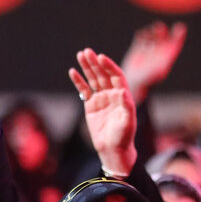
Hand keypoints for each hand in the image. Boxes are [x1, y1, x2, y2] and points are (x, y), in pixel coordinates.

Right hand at [69, 49, 136, 177]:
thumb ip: (127, 106)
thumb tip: (123, 91)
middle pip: (103, 74)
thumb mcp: (128, 122)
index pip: (116, 76)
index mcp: (123, 95)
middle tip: (86, 52)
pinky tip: (73, 71)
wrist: (112, 150)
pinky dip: (78, 81)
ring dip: (87, 67)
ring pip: (93, 79)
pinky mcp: (91, 105)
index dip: (109, 66)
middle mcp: (112, 94)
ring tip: (80, 55)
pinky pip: (84, 90)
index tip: (100, 57)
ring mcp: (101, 99)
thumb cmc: (123, 137)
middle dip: (95, 63)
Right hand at [120, 21, 186, 101]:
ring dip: (152, 30)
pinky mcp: (138, 48)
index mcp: (168, 56)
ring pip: (153, 33)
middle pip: (164, 35)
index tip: (180, 27)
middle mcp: (160, 51)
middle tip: (159, 28)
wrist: (133, 84)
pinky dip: (142, 34)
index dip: (180, 34)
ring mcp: (149, 49)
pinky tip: (140, 37)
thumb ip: (157, 70)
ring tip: (148, 34)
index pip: (177, 42)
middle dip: (162, 30)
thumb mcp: (153, 76)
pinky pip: (141, 36)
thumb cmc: (145, 82)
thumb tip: (161, 68)